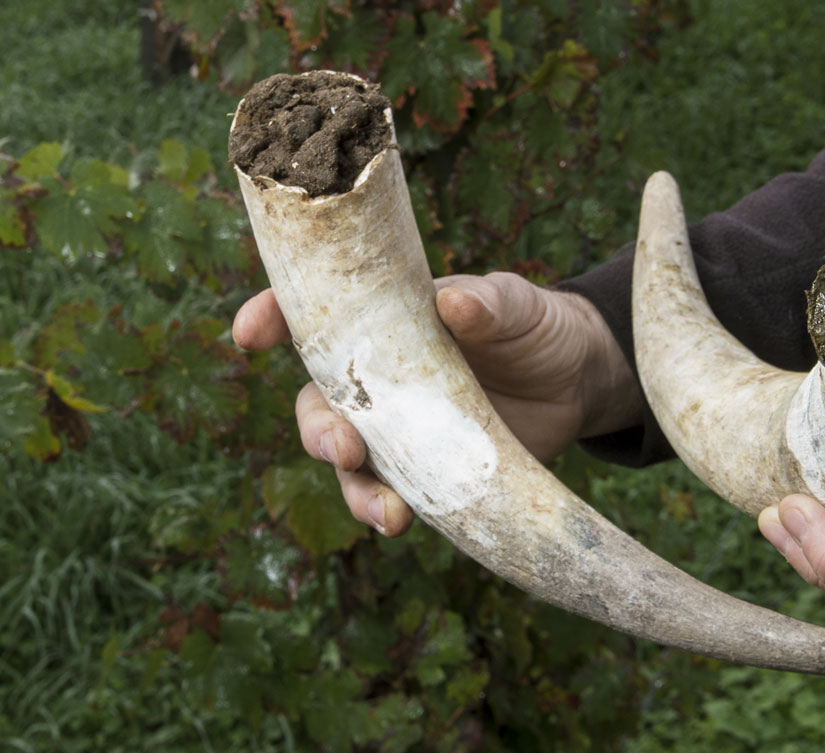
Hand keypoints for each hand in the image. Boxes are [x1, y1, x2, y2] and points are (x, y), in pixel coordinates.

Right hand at [231, 272, 643, 535]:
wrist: (575, 383)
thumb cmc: (533, 326)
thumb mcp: (515, 304)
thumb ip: (487, 302)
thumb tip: (456, 302)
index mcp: (381, 323)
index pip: (312, 316)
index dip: (271, 317)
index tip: (249, 332)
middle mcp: (375, 380)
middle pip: (317, 404)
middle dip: (317, 430)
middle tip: (344, 446)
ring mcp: (395, 431)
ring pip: (346, 463)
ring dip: (352, 487)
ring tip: (384, 511)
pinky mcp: (422, 473)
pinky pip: (388, 496)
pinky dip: (386, 512)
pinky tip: (401, 522)